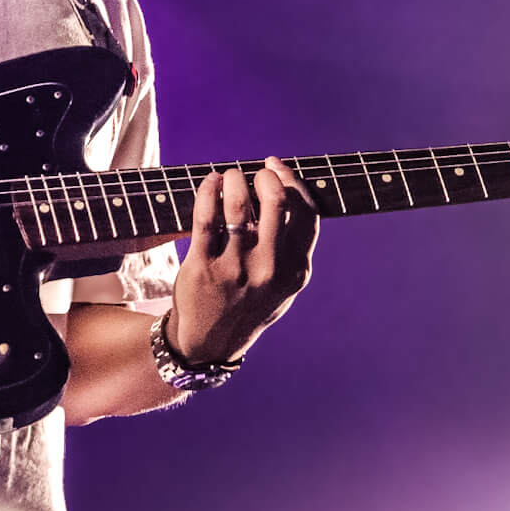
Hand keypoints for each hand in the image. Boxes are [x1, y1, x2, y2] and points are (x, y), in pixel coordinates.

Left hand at [168, 158, 317, 367]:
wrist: (211, 343)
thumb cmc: (250, 303)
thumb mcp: (284, 284)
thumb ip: (292, 247)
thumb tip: (287, 189)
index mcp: (296, 270)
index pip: (307, 213)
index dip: (293, 181)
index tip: (276, 166)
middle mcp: (269, 268)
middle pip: (277, 201)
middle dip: (265, 176)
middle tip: (252, 173)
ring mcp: (235, 268)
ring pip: (238, 204)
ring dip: (233, 179)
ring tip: (228, 176)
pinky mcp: (202, 268)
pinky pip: (205, 218)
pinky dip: (207, 191)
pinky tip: (210, 183)